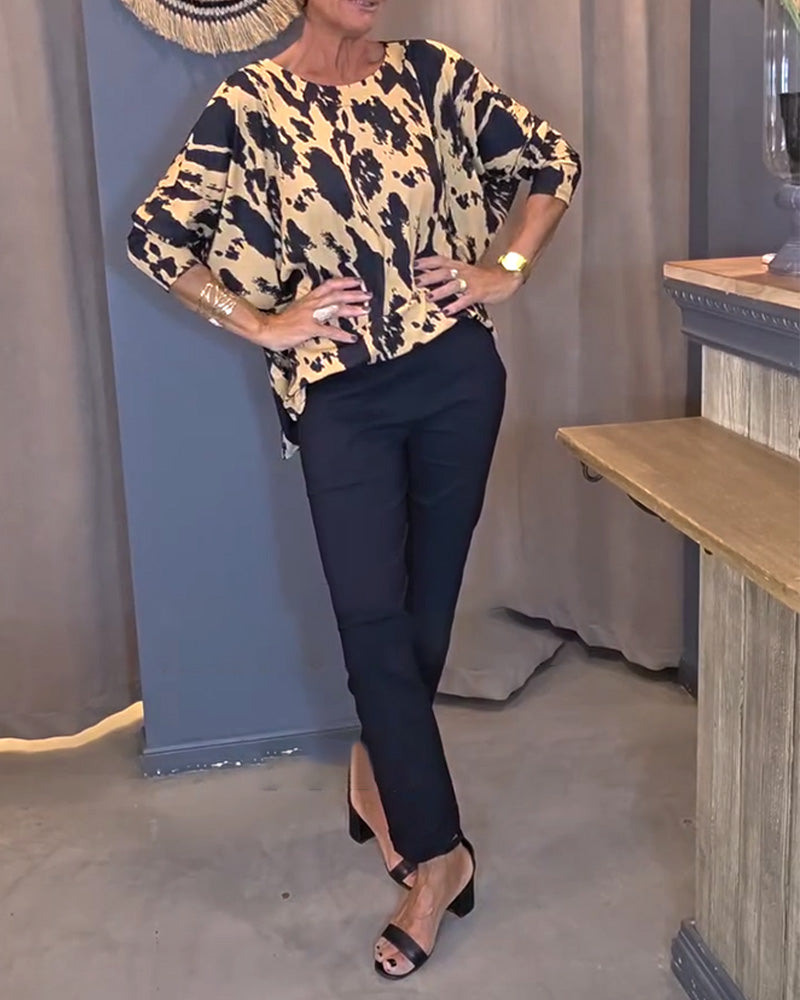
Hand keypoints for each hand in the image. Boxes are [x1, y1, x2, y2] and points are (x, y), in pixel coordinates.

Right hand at [254, 278, 370, 350]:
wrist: (266, 328)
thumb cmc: (280, 323)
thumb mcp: (297, 310)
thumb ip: (309, 309)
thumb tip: (321, 311)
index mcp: (309, 298)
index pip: (329, 285)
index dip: (344, 282)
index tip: (357, 281)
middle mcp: (312, 304)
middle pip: (337, 295)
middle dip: (354, 294)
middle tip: (368, 294)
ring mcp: (311, 315)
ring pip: (335, 308)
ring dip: (352, 309)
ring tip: (365, 310)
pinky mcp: (310, 328)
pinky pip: (329, 331)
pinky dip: (342, 334)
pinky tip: (352, 337)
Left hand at [415, 255, 522, 315]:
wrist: (506, 278)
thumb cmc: (484, 278)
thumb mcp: (466, 272)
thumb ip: (451, 274)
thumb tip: (431, 279)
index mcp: (459, 266)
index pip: (441, 260)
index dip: (427, 262)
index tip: (414, 265)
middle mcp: (463, 272)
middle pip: (444, 272)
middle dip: (429, 276)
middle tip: (416, 281)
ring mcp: (471, 283)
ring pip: (453, 285)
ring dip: (440, 291)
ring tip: (428, 297)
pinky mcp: (478, 293)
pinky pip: (465, 299)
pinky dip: (455, 305)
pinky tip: (447, 311)